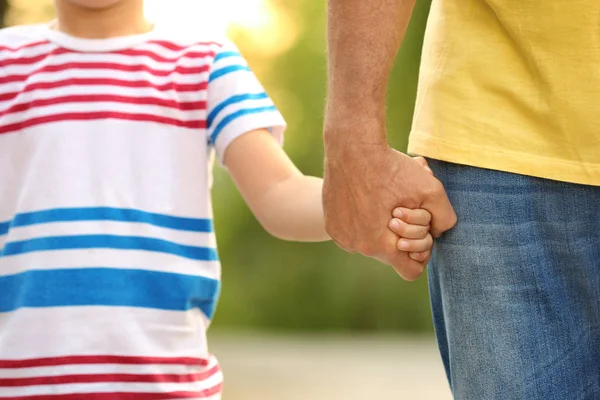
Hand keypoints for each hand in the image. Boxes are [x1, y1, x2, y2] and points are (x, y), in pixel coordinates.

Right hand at [322, 142, 455, 279]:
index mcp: (382, 246)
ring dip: (379, 227)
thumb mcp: (431, 190)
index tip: (419, 232)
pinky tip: (365, 197)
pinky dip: (361, 221)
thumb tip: (438, 232)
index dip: (420, 254)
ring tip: (382, 198)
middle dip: (399, 234)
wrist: (350, 147)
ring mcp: (342, 237)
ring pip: (369, 243)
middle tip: (400, 208)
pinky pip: (352, 232)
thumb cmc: (391, 168)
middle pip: (389, 253)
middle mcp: (359, 247)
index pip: (410, 272)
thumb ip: (445, 219)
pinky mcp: (331, 225)